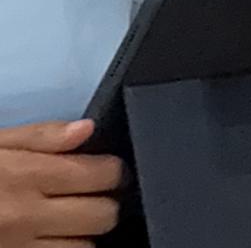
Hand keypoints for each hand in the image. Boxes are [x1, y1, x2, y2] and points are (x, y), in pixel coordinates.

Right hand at [0, 119, 123, 246]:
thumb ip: (38, 136)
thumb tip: (86, 128)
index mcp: (24, 176)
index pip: (103, 174)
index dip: (111, 169)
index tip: (104, 168)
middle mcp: (24, 216)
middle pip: (104, 215)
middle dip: (103, 203)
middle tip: (88, 196)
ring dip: (82, 234)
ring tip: (65, 221)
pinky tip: (51, 237)